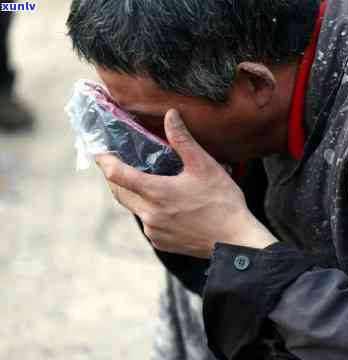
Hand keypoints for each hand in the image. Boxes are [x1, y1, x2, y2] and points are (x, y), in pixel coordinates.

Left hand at [95, 109, 277, 257]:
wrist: (235, 240)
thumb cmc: (222, 202)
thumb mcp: (204, 166)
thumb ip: (182, 140)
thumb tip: (170, 115)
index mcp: (156, 192)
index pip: (117, 174)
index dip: (104, 161)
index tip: (99, 151)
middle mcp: (149, 214)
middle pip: (120, 192)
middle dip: (115, 177)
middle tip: (117, 163)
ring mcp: (154, 231)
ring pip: (134, 208)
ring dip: (134, 194)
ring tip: (145, 182)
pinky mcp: (162, 243)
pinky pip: (147, 223)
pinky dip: (149, 211)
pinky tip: (165, 205)